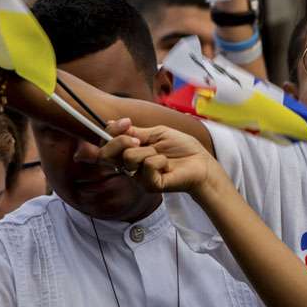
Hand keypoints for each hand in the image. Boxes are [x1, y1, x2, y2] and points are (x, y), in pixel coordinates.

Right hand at [99, 118, 218, 196]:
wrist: (201, 162)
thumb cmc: (182, 148)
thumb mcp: (157, 133)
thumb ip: (134, 132)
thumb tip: (110, 122)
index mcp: (129, 151)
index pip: (106, 144)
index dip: (111, 131)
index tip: (126, 122)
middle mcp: (129, 166)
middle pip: (106, 154)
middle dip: (121, 141)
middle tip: (140, 140)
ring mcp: (138, 177)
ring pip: (129, 157)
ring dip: (149, 151)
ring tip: (163, 156)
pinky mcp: (149, 185)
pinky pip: (147, 165)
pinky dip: (160, 160)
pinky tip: (167, 165)